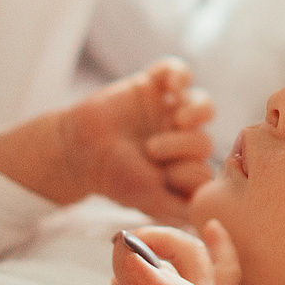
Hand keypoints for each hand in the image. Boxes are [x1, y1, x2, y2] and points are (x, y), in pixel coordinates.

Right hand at [62, 59, 215, 215]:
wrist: (77, 150)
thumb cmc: (113, 177)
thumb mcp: (148, 200)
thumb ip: (179, 209)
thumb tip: (207, 213)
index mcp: (181, 167)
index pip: (206, 169)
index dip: (192, 172)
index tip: (166, 176)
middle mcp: (179, 139)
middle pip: (205, 139)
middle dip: (184, 146)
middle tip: (152, 149)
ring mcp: (167, 111)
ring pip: (203, 104)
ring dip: (198, 111)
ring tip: (180, 119)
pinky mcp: (152, 87)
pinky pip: (178, 71)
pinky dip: (180, 75)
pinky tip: (172, 87)